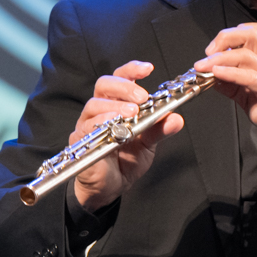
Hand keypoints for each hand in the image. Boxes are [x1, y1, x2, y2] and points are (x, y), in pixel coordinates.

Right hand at [71, 61, 184, 211]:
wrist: (111, 187)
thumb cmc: (126, 161)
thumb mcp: (149, 143)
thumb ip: (160, 129)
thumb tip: (177, 118)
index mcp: (117, 104)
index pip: (120, 78)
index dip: (132, 70)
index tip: (149, 68)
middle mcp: (100, 110)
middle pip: (104, 84)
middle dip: (124, 86)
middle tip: (142, 97)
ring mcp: (87, 124)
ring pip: (94, 104)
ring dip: (115, 106)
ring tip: (132, 113)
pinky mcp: (79, 140)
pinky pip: (87, 127)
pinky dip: (101, 123)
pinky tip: (115, 126)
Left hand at [194, 23, 256, 153]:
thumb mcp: (250, 98)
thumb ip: (232, 87)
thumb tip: (213, 79)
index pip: (253, 33)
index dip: (231, 35)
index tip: (212, 50)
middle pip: (250, 34)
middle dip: (225, 37)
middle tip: (208, 51)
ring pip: (246, 53)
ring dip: (220, 58)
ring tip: (204, 66)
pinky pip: (249, 76)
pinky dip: (230, 73)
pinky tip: (217, 75)